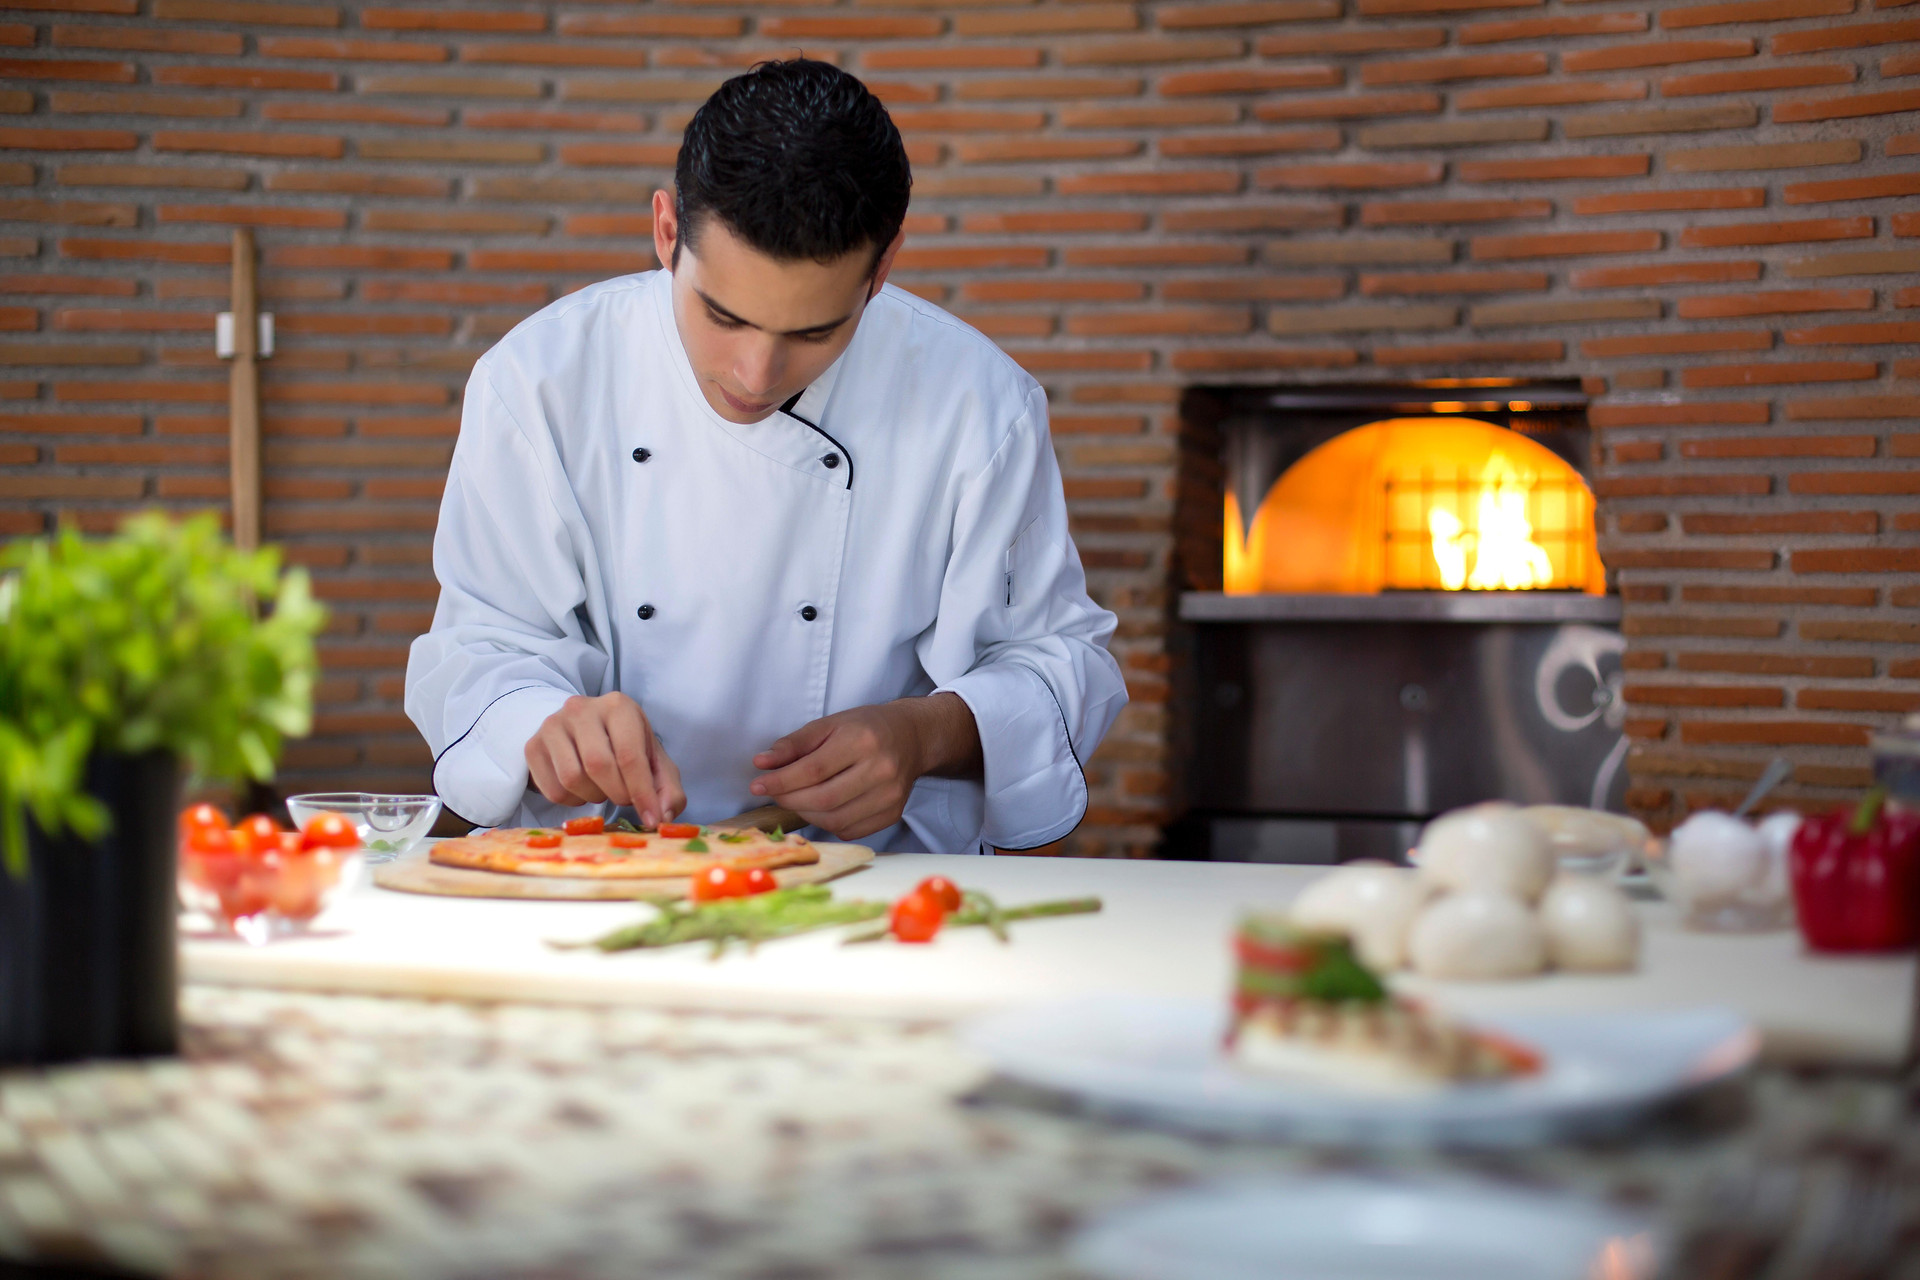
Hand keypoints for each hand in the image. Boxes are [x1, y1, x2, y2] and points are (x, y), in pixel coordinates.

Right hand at [525, 692, 685, 826]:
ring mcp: (552, 725)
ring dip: (593, 796)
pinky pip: (552, 790)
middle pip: (598, 766)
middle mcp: (581, 709)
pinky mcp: (533, 746)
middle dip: (617, 793)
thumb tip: (664, 816)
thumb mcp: (652, 761)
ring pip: (572, 779)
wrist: (581, 731)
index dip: (642, 793)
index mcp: (618, 706)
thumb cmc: (624, 746)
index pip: (629, 755)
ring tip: (602, 788)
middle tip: (624, 799)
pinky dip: (572, 801)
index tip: (651, 819)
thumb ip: (667, 788)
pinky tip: (581, 788)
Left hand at [750, 693, 980, 840]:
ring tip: (798, 799)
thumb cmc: (866, 727)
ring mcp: (890, 796)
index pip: (813, 770)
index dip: (781, 781)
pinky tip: (822, 807)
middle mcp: (881, 770)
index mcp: (863, 740)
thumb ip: (794, 744)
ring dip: (806, 813)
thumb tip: (762, 763)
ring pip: (835, 819)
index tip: (757, 785)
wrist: (912, 737)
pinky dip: (828, 823)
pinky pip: (850, 829)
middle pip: (824, 798)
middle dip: (790, 800)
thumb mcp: (829, 724)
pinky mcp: (893, 813)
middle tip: (775, 792)